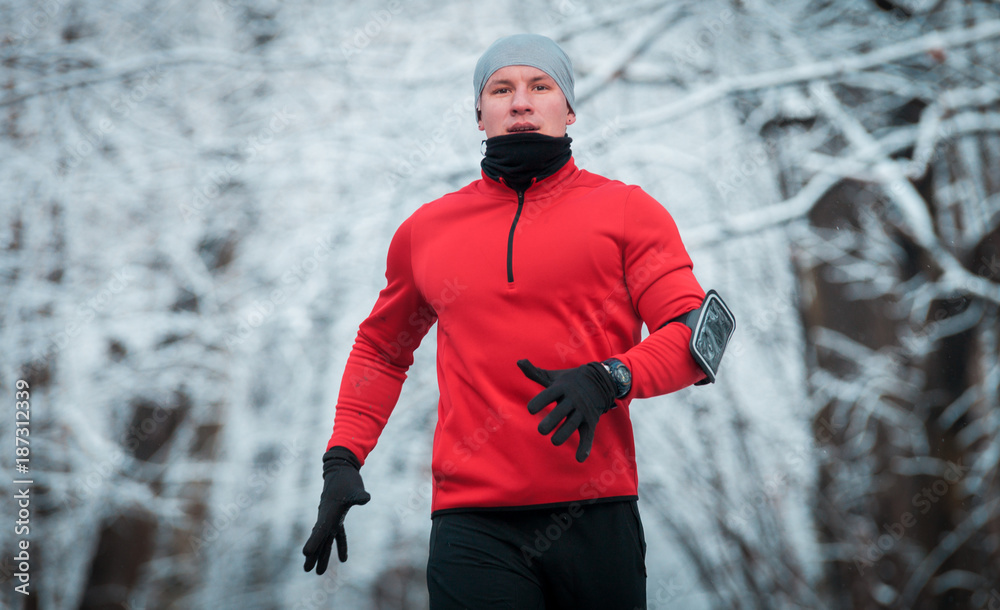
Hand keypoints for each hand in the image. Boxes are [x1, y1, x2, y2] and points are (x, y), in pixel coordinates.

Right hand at [302, 446, 370, 573]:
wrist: (342, 470)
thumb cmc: (347, 479)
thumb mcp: (355, 487)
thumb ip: (359, 495)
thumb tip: (366, 499)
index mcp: (328, 512)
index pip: (320, 530)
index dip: (313, 542)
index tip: (305, 554)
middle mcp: (327, 517)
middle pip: (319, 539)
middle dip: (314, 555)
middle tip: (307, 570)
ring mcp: (331, 518)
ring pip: (326, 540)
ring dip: (323, 555)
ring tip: (319, 572)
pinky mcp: (338, 517)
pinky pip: (338, 535)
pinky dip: (340, 545)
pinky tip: (343, 559)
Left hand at [517, 359, 616, 461]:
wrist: (601, 380)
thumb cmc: (569, 380)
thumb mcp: (554, 376)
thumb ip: (535, 373)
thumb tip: (519, 362)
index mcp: (561, 388)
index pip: (549, 394)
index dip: (539, 402)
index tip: (530, 409)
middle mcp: (573, 399)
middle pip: (561, 411)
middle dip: (552, 421)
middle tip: (541, 430)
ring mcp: (582, 411)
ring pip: (573, 424)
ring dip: (564, 434)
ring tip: (554, 441)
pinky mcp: (590, 421)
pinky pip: (588, 435)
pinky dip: (585, 447)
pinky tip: (579, 459)